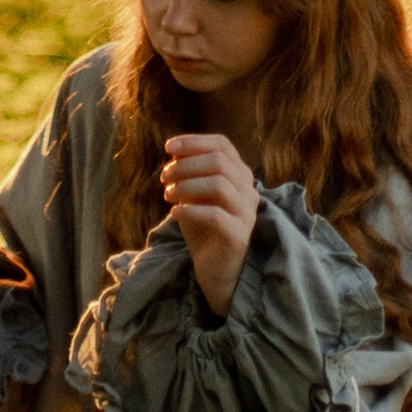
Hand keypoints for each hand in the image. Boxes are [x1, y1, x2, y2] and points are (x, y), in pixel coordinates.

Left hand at [162, 133, 257, 317]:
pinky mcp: (239, 236)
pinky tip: (174, 214)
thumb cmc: (203, 227)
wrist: (214, 269)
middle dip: (186, 165)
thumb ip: (187, 173)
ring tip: (167, 195)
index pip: (222, 145)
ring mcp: (247, 214)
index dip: (194, 142)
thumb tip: (174, 152)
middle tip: (163, 177)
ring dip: (186, 186)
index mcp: (240, 175)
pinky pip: (215, 215)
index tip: (168, 147)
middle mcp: (248, 190)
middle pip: (219, 162)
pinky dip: (190, 210)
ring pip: (218, 185)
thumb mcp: (192, 195)